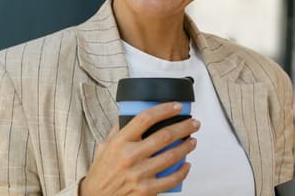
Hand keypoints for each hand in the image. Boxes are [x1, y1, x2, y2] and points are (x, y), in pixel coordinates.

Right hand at [79, 102, 199, 195]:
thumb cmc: (101, 172)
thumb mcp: (104, 146)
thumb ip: (118, 130)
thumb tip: (130, 113)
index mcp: (120, 142)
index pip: (145, 118)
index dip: (164, 110)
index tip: (176, 107)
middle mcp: (130, 156)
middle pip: (164, 135)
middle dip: (184, 127)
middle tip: (193, 123)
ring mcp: (139, 174)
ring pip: (172, 156)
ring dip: (186, 146)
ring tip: (192, 140)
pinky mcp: (146, 190)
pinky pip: (172, 179)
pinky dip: (183, 171)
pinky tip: (187, 165)